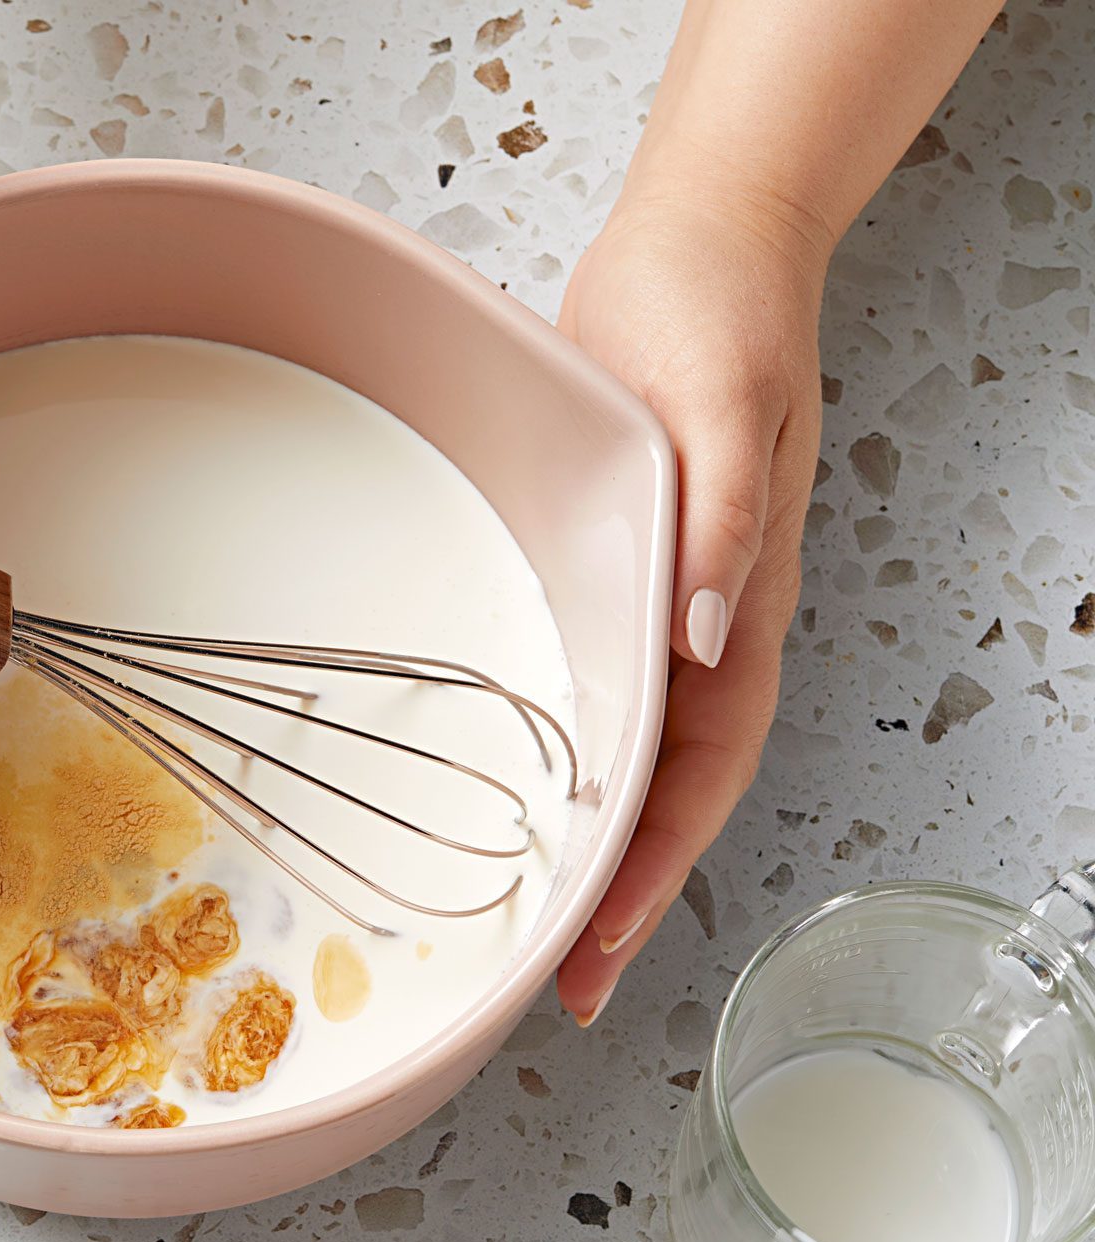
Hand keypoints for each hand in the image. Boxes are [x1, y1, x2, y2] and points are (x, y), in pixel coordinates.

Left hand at [554, 192, 830, 1024]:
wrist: (697, 249)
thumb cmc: (718, 317)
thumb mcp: (724, 407)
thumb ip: (727, 521)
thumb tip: (713, 635)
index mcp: (741, 605)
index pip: (703, 770)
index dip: (654, 868)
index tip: (599, 946)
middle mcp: (702, 622)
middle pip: (665, 788)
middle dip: (618, 889)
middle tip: (554, 978)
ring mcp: (657, 600)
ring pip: (629, 748)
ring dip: (587, 835)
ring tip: (532, 914)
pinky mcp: (611, 565)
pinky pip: (592, 680)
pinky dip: (563, 748)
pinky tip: (516, 780)